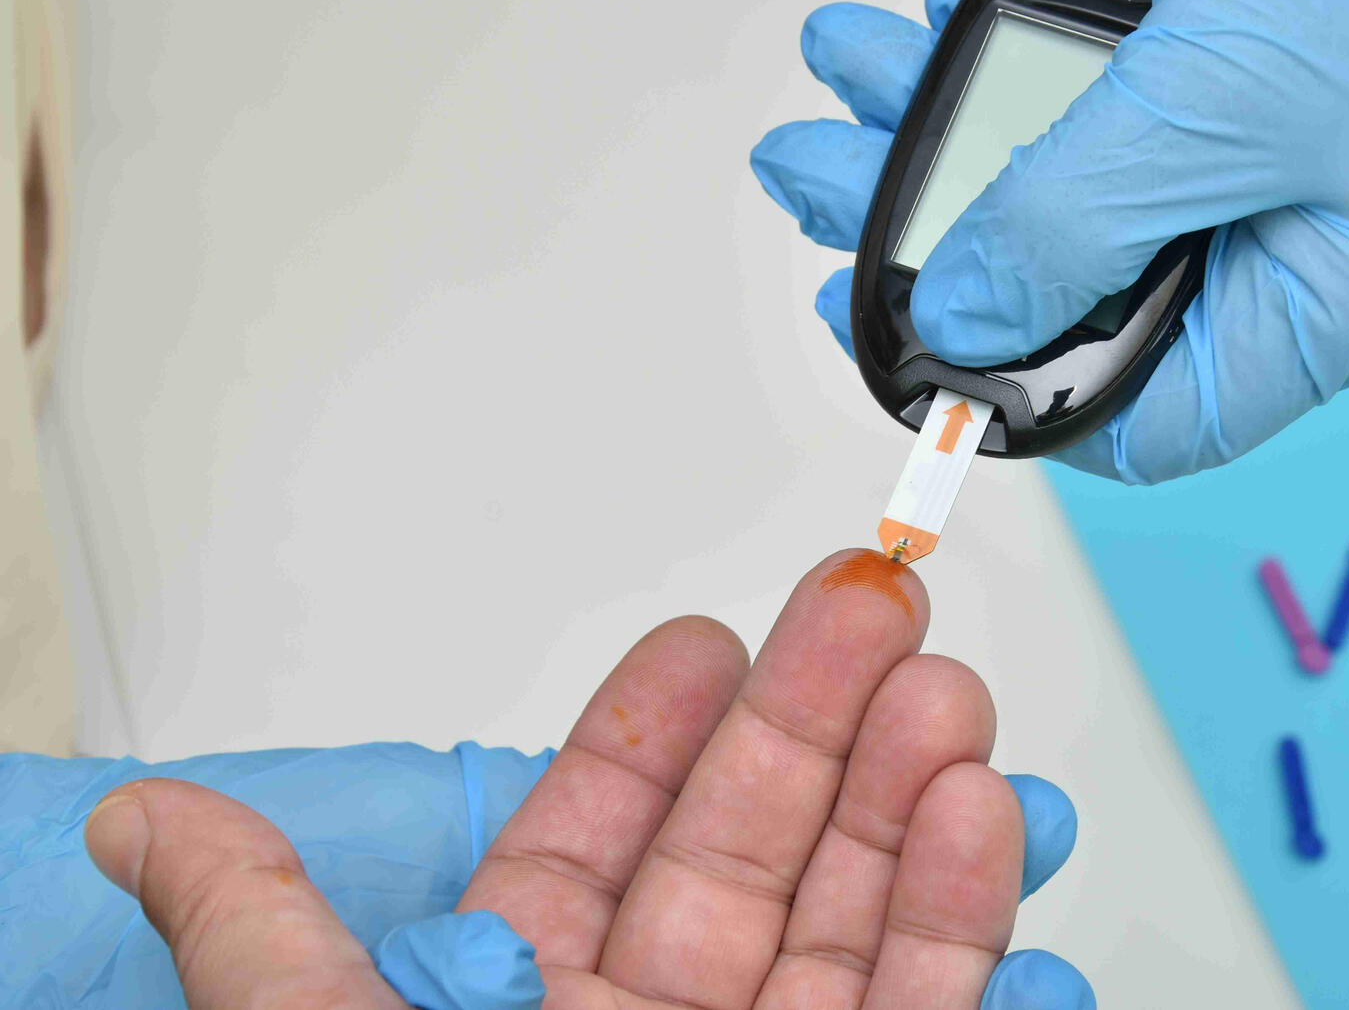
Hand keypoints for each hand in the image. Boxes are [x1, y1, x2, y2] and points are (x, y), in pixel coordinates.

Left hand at [50, 551, 1089, 1007]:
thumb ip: (262, 932)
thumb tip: (142, 819)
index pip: (598, 845)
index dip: (658, 733)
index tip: (709, 641)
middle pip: (750, 851)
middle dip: (815, 719)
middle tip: (866, 608)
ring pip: (851, 918)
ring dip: (904, 797)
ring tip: (939, 694)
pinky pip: (922, 1007)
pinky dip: (959, 918)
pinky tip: (976, 819)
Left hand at [753, 0, 1348, 483]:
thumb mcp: (1220, 105)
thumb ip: (1075, 224)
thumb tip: (961, 316)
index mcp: (1332, 304)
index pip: (1144, 415)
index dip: (1005, 391)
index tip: (894, 335)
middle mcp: (1283, 251)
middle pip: (1070, 293)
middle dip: (934, 230)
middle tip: (821, 178)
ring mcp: (1241, 165)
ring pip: (1057, 190)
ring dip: (943, 127)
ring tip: (851, 66)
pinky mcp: (1205, 84)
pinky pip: (1075, 106)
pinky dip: (999, 66)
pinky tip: (936, 21)